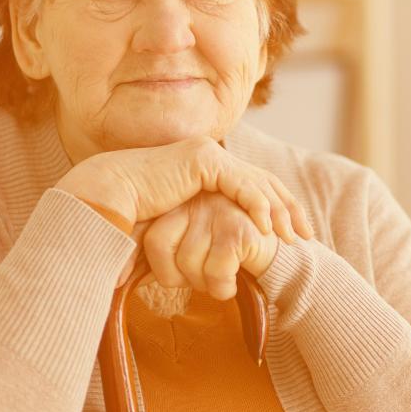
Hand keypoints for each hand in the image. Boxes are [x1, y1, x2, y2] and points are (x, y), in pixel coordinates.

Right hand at [54, 135, 313, 284]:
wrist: (105, 200)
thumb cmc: (132, 219)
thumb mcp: (177, 226)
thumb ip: (199, 231)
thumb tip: (215, 257)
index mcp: (206, 169)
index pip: (252, 186)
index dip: (276, 209)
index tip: (293, 235)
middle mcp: (211, 157)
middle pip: (263, 181)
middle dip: (287, 208)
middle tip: (305, 235)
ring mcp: (208, 154)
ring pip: (256, 181)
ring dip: (279, 210)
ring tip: (291, 237)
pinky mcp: (203, 159)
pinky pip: (240, 183)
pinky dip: (257, 204)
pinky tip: (267, 227)